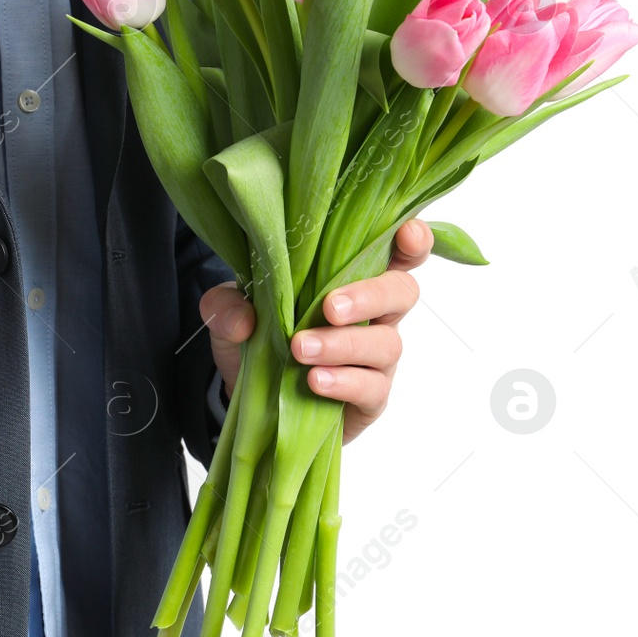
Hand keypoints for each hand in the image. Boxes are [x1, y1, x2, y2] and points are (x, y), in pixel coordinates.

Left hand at [200, 219, 432, 442]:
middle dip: (370, 296)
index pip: (396, 252)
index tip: (406, 236)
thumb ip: (226, 305)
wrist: (250, 400)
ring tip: (301, 350)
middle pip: (402, 292)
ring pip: (387, 344)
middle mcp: (375, 314)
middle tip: (331, 308)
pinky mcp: (370, 397)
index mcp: (352, 278)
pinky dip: (344, 382)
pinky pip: (373, 388)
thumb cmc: (257, 338)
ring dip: (343, 344)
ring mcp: (376, 357)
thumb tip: (244, 319)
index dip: (411, 241)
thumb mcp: (228, 314)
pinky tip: (315, 381)